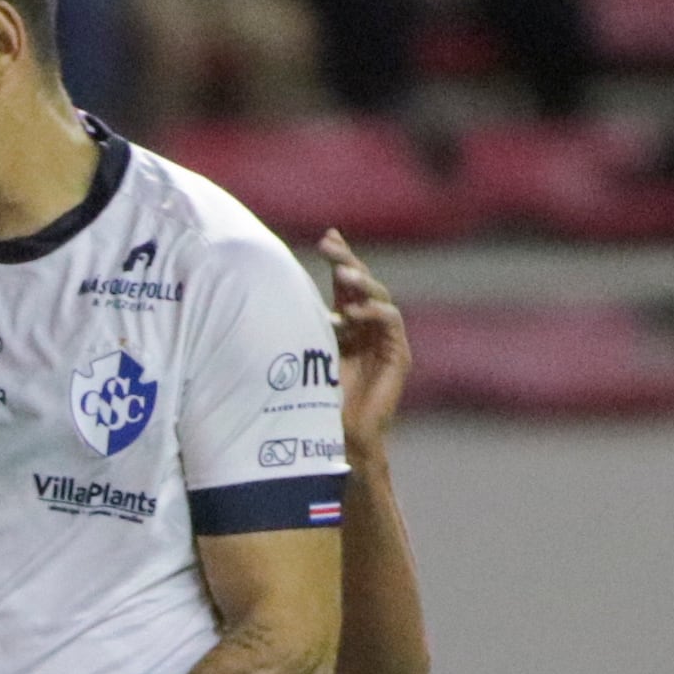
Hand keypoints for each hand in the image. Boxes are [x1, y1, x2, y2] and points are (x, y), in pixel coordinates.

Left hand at [316, 230, 409, 451]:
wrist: (339, 436)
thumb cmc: (317, 398)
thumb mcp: (306, 352)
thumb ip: (305, 324)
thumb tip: (275, 293)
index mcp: (349, 323)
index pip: (346, 283)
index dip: (340, 257)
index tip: (327, 236)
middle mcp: (369, 327)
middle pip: (363, 284)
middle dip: (347, 260)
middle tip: (329, 244)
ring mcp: (386, 340)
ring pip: (379, 297)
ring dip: (360, 283)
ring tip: (341, 273)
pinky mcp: (398, 356)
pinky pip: (390, 322)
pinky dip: (372, 312)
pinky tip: (352, 310)